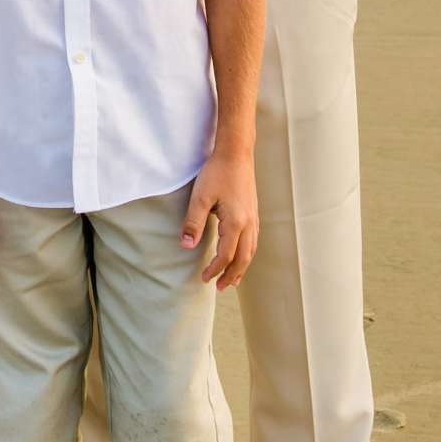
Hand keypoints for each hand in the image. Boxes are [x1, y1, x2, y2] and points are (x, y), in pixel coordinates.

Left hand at [181, 151, 258, 289]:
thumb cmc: (216, 173)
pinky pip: (254, 240)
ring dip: (242, 267)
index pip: (226, 255)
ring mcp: (254, 218)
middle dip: (232, 275)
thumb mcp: (200, 198)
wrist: (236, 153)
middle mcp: (249, 223)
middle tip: (220, 287)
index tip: (204, 278)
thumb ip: (193, 223)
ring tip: (233, 279)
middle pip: (243, 258)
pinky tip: (242, 254)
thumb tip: (186, 246)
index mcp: (236, 223)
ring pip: (251, 251)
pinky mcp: (254, 212)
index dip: (215, 269)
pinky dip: (248, 254)